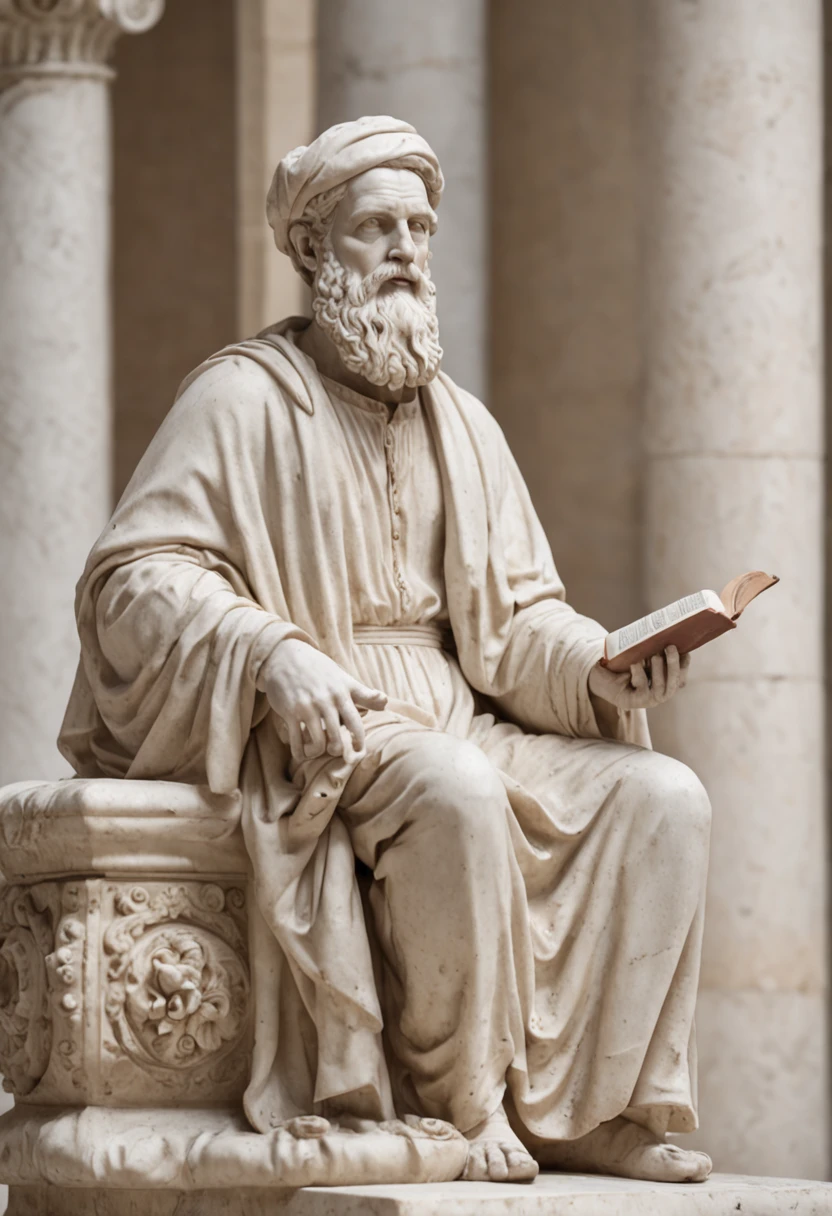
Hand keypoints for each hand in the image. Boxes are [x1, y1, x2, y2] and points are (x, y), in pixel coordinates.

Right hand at [259, 638, 386, 763]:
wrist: (284, 656)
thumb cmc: (318, 668)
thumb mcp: (342, 678)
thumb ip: (363, 693)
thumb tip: (385, 702)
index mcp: (340, 693)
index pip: (355, 722)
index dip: (359, 740)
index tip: (359, 750)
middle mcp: (325, 701)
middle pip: (335, 738)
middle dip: (336, 750)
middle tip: (334, 750)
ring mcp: (306, 707)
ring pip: (317, 743)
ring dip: (317, 752)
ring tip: (315, 750)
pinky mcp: (289, 712)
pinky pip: (296, 741)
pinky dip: (299, 752)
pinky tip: (301, 751)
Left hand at [588, 644, 689, 710]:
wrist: (597, 673)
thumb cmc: (621, 662)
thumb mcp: (640, 655)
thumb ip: (653, 649)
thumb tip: (668, 633)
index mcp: (663, 684)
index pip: (680, 678)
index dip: (684, 666)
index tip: (686, 651)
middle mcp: (657, 695)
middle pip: (673, 684)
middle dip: (673, 666)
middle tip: (670, 647)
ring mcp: (646, 701)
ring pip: (660, 689)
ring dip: (659, 672)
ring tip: (654, 656)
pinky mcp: (631, 702)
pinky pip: (641, 690)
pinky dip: (639, 676)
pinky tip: (634, 665)